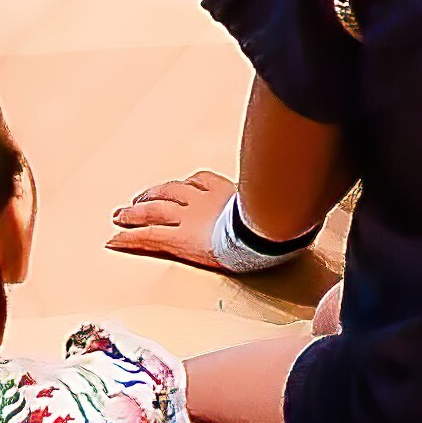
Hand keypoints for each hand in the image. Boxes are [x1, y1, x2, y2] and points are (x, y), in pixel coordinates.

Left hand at [109, 168, 316, 282]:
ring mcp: (188, 219)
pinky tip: (114, 240)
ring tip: (120, 215)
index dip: (186, 186)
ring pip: (153, 210)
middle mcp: (202, 200)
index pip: (200, 182)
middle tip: (136, 200)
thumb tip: (308, 199)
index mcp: (225, 191)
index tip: (178, 188)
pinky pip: (147, 237)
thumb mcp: (281, 201)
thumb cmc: (277, 221)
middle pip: (169, 192)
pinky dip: (128, 237)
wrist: (265, 233)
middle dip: (151, 195)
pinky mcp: (178, 239)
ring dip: (134, 212)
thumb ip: (281, 196)